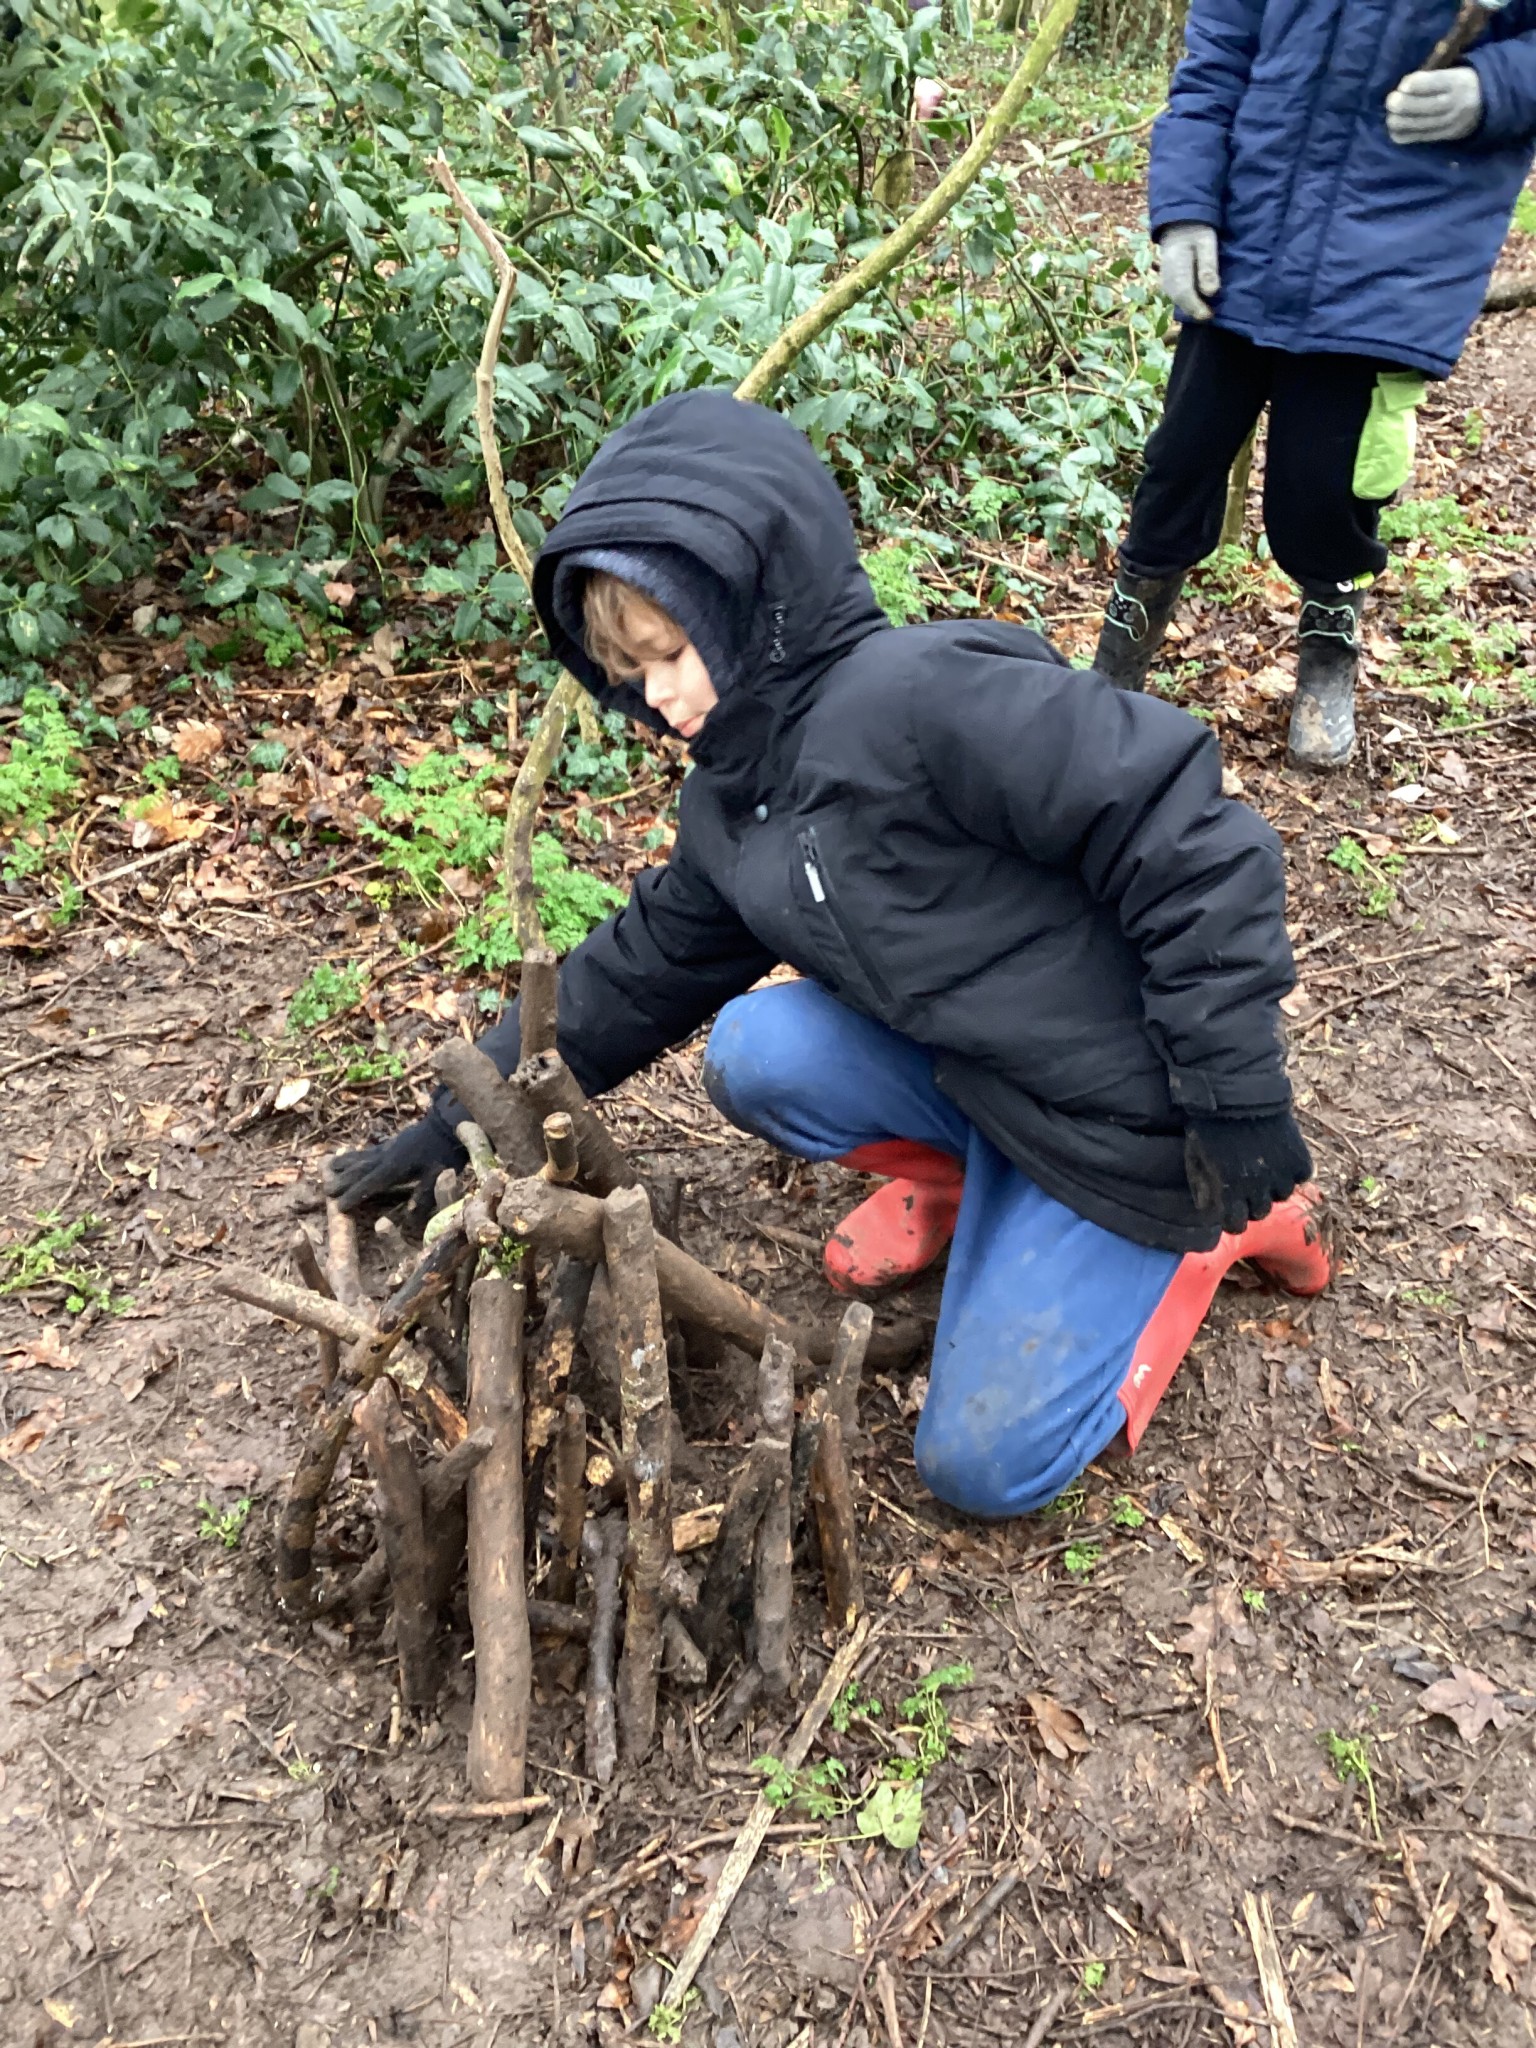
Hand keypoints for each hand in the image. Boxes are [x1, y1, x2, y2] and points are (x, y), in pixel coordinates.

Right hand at [323, 1112, 465, 1220]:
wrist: (450, 1122)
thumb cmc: (448, 1152)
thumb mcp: (441, 1177)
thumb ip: (424, 1197)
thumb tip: (410, 1221)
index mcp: (396, 1167)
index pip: (369, 1184)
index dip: (354, 1196)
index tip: (338, 1207)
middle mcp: (387, 1156)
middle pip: (360, 1170)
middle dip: (342, 1181)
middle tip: (325, 1191)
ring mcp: (389, 1147)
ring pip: (361, 1157)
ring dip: (344, 1164)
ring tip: (327, 1167)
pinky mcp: (394, 1143)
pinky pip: (369, 1151)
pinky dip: (356, 1154)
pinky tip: (352, 1156)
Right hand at [1157, 221, 1220, 320]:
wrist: (1178, 225)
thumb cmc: (1196, 232)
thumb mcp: (1207, 243)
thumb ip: (1208, 267)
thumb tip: (1211, 292)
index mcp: (1176, 268)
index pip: (1185, 295)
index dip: (1197, 308)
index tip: (1210, 315)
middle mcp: (1167, 279)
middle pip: (1180, 301)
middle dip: (1195, 311)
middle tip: (1211, 315)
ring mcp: (1165, 282)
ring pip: (1177, 301)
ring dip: (1191, 308)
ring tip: (1206, 310)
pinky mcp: (1167, 283)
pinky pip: (1176, 297)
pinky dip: (1187, 302)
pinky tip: (1198, 301)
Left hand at [1183, 1108, 1312, 1235]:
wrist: (1238, 1092)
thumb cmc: (1210, 1124)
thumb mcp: (1194, 1156)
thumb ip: (1200, 1185)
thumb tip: (1208, 1209)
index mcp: (1229, 1190)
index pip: (1236, 1225)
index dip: (1232, 1218)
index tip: (1231, 1208)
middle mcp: (1257, 1188)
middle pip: (1260, 1212)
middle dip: (1251, 1201)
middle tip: (1246, 1183)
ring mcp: (1281, 1174)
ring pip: (1282, 1195)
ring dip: (1273, 1185)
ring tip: (1264, 1165)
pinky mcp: (1299, 1159)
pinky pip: (1300, 1176)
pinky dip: (1292, 1169)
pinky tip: (1280, 1154)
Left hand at [1386, 67, 1482, 143]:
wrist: (1487, 102)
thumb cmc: (1461, 81)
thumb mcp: (1454, 70)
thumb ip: (1432, 76)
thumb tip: (1403, 86)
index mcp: (1458, 81)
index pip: (1433, 83)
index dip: (1414, 84)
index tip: (1403, 85)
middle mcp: (1455, 103)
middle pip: (1423, 106)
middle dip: (1402, 104)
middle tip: (1390, 101)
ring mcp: (1450, 123)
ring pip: (1419, 124)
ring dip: (1399, 121)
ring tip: (1391, 116)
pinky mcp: (1445, 137)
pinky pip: (1420, 137)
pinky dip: (1404, 135)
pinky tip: (1395, 130)